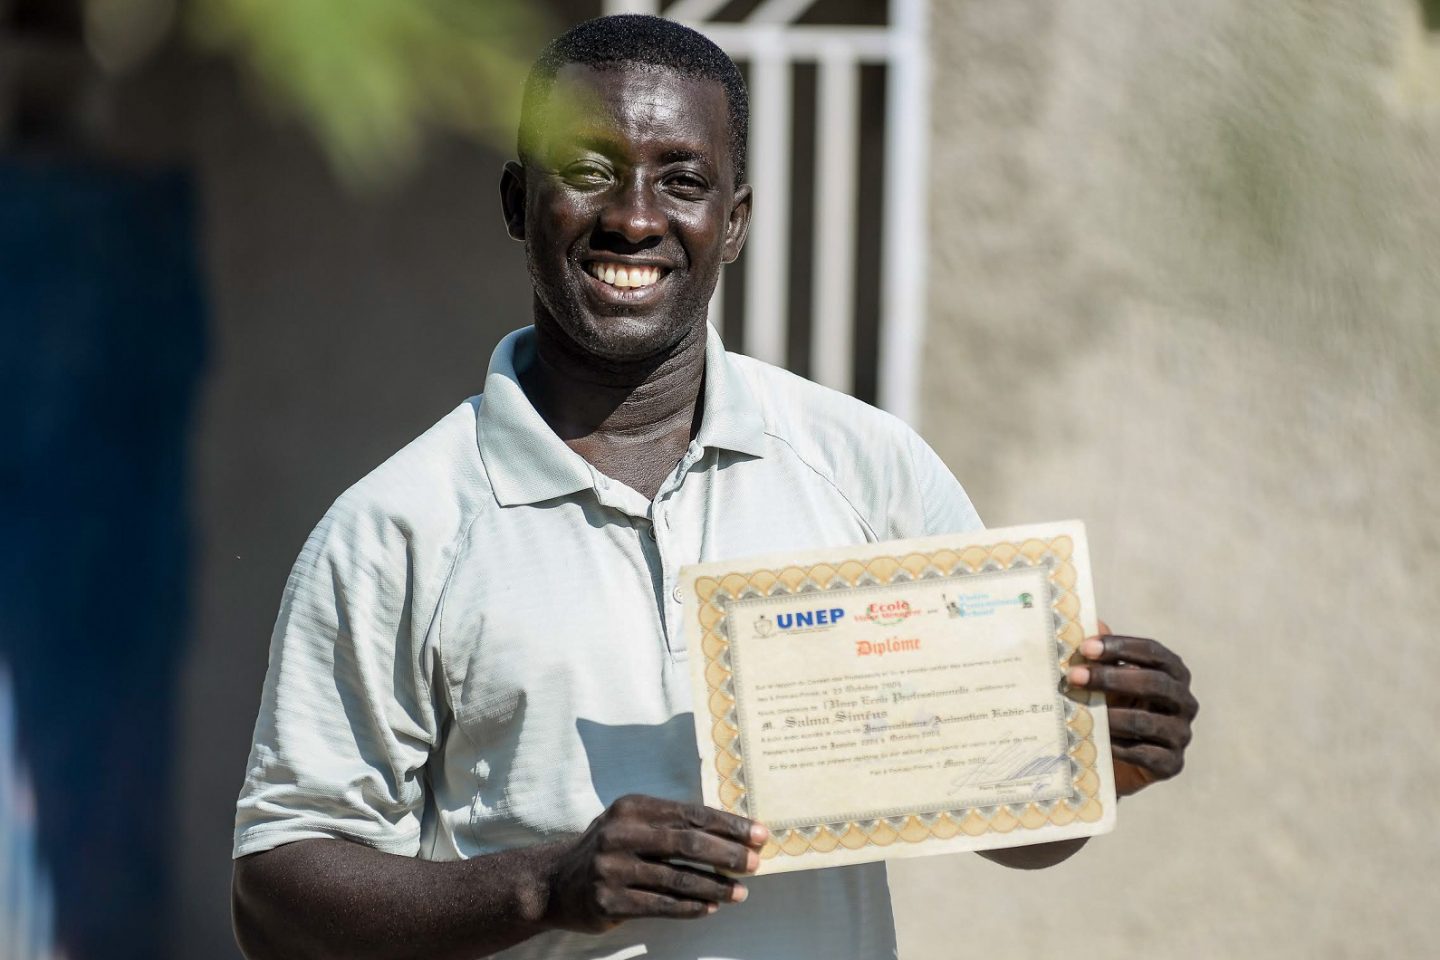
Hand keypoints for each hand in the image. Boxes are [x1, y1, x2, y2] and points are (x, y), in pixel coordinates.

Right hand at [544, 794, 768, 932]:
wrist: (556, 882)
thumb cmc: (608, 848)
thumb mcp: (632, 824)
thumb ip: (670, 825)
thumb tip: (729, 835)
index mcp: (632, 807)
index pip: (690, 814)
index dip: (728, 825)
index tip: (758, 834)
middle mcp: (620, 833)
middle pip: (687, 844)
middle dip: (727, 854)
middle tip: (755, 863)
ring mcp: (611, 868)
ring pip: (677, 879)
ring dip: (714, 886)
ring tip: (740, 892)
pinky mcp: (609, 900)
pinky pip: (661, 905)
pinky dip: (690, 907)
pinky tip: (711, 908)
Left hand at [1067, 622, 1196, 796]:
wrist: (1116, 758)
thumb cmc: (1112, 706)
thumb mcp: (1106, 678)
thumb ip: (1101, 652)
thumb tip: (1093, 622)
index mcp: (1173, 672)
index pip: (1153, 652)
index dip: (1120, 647)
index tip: (1085, 648)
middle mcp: (1184, 701)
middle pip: (1154, 683)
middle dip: (1111, 678)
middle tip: (1074, 676)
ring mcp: (1181, 734)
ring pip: (1147, 721)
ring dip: (1109, 716)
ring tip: (1078, 712)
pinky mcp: (1172, 764)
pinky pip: (1145, 754)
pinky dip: (1117, 747)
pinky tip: (1094, 741)